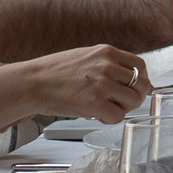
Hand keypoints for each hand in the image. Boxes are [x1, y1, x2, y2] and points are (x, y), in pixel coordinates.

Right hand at [14, 43, 150, 124]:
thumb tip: (135, 79)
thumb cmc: (54, 72)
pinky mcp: (94, 103)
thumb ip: (110, 65)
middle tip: (119, 103)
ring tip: (106, 108)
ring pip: (133, 101)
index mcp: (107, 52)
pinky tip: (97, 115)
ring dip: (122, 109)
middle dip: (133, 98)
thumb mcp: (86, 57)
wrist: (32, 83)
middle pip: (140, 85)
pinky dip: (110, 120)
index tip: (134, 88)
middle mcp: (108, 66)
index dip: (141, 80)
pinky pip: (118, 116)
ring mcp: (102, 84)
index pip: (140, 66)